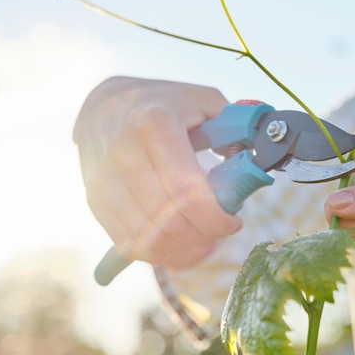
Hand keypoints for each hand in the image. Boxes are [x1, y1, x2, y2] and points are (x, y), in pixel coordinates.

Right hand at [75, 76, 241, 268]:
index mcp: (155, 124)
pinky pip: (127, 242)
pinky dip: (158, 254)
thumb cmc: (162, 104)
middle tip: (219, 233)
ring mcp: (104, 179)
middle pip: (168, 220)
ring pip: (146, 238)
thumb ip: (235, 125)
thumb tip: (260, 158)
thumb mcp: (202, 100)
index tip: (233, 222)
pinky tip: (178, 247)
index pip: (187, 191)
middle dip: (202, 237)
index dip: (215, 218)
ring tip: (202, 243)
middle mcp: (123, 152)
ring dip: (182, 251)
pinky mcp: (94, 200)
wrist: (102, 105)